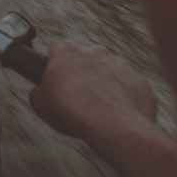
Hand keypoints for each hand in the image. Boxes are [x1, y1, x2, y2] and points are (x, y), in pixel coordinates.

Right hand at [30, 41, 156, 142]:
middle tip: (77, 97)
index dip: (55, 67)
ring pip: (109, 72)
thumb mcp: (39, 103)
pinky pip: (128, 87)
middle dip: (82, 75)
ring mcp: (119, 65)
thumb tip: (40, 92)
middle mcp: (94, 52)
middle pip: (85, 60)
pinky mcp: (138, 80)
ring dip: (103, 85)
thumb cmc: (75, 111)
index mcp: (67, 52)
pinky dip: (123, 97)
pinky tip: (115, 113)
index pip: (57, 51)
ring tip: (98, 109)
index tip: (56, 81)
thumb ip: (38, 91)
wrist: (112, 124)